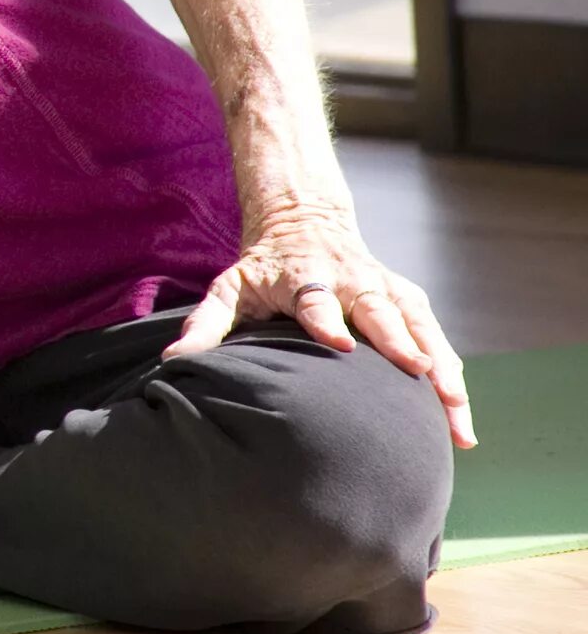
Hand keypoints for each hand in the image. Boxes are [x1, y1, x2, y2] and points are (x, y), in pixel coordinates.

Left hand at [160, 199, 475, 447]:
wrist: (303, 220)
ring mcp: (385, 289)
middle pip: (379, 312)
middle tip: (417, 372)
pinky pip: (434, 336)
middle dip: (398, 342)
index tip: (339, 345)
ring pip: (419, 328)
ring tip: (455, 407)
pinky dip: (450, 371)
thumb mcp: (229, 287)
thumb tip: (174, 359)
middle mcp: (352, 282)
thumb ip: (206, 323)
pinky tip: (459, 413)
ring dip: (440, 367)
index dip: (325, 321)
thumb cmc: (261, 268)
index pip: (315, 300)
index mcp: (305, 278)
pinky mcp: (407, 299)